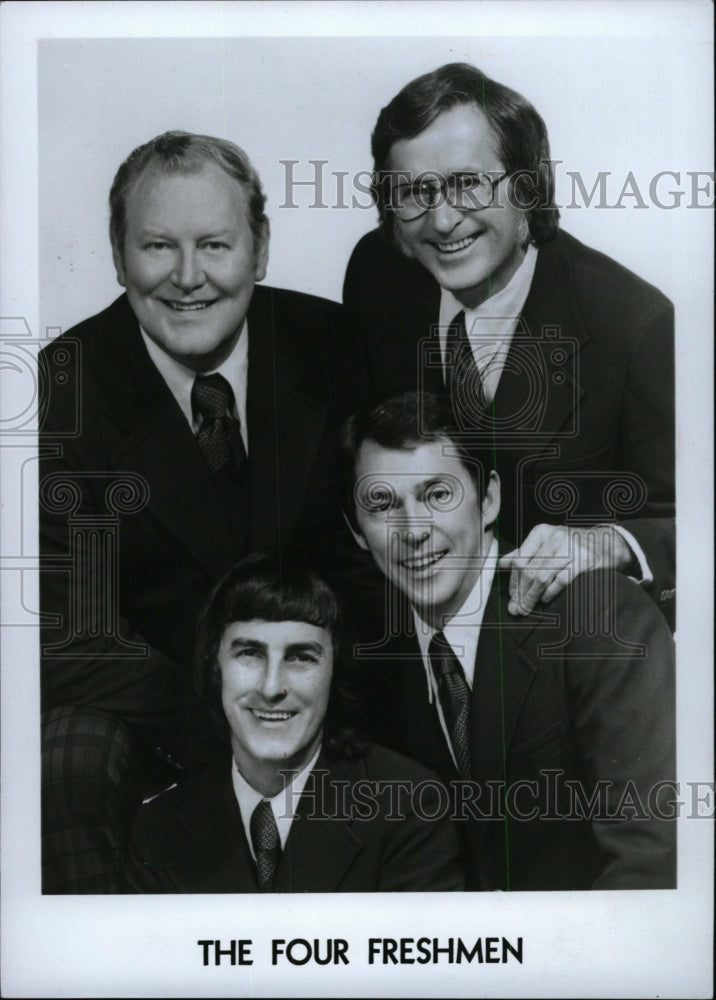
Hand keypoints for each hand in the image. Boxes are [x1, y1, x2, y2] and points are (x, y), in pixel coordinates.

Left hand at [501, 524, 631, 615]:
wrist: (607, 543)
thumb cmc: (571, 544)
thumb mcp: (547, 541)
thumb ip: (525, 551)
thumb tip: (502, 564)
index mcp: (541, 532)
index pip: (519, 560)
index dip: (512, 580)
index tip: (510, 596)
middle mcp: (553, 539)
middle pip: (528, 570)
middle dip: (519, 593)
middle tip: (515, 608)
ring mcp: (569, 550)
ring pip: (541, 578)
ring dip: (531, 597)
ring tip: (525, 609)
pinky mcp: (583, 562)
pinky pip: (560, 581)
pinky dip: (550, 593)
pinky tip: (545, 601)